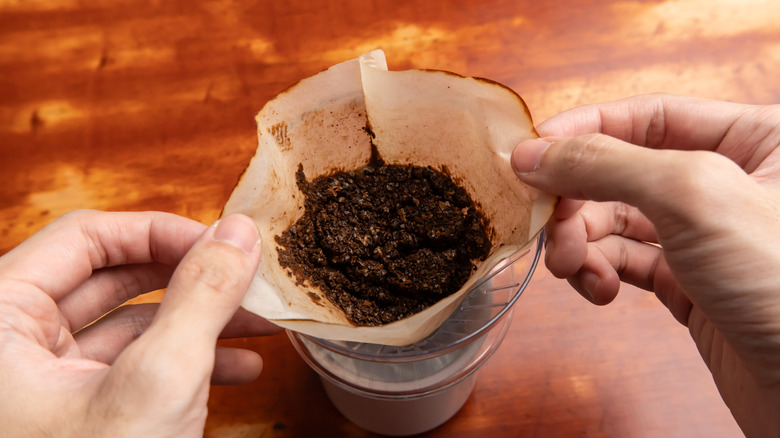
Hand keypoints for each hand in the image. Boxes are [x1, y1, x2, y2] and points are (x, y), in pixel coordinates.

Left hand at [0, 210, 279, 437]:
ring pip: (131, 324)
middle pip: (114, 277)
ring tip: (262, 326)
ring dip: (200, 322)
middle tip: (248, 280)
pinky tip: (241, 369)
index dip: (163, 231)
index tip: (225, 243)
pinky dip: (188, 363)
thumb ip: (201, 296)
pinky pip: (134, 367)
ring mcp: (46, 383)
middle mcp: (14, 346)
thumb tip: (239, 231)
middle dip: (191, 278)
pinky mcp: (78, 414)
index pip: (87, 237)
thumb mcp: (159, 382)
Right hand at [511, 94, 779, 436]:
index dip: (584, 131)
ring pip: (615, 221)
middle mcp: (727, 183)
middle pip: (619, 171)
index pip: (647, 115)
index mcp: (753, 138)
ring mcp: (704, 236)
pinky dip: (600, 273)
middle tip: (548, 228)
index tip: (530, 154)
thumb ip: (608, 163)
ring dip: (581, 242)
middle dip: (576, 201)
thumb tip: (533, 153)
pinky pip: (623, 263)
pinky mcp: (687, 283)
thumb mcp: (692, 197)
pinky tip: (599, 290)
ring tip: (572, 268)